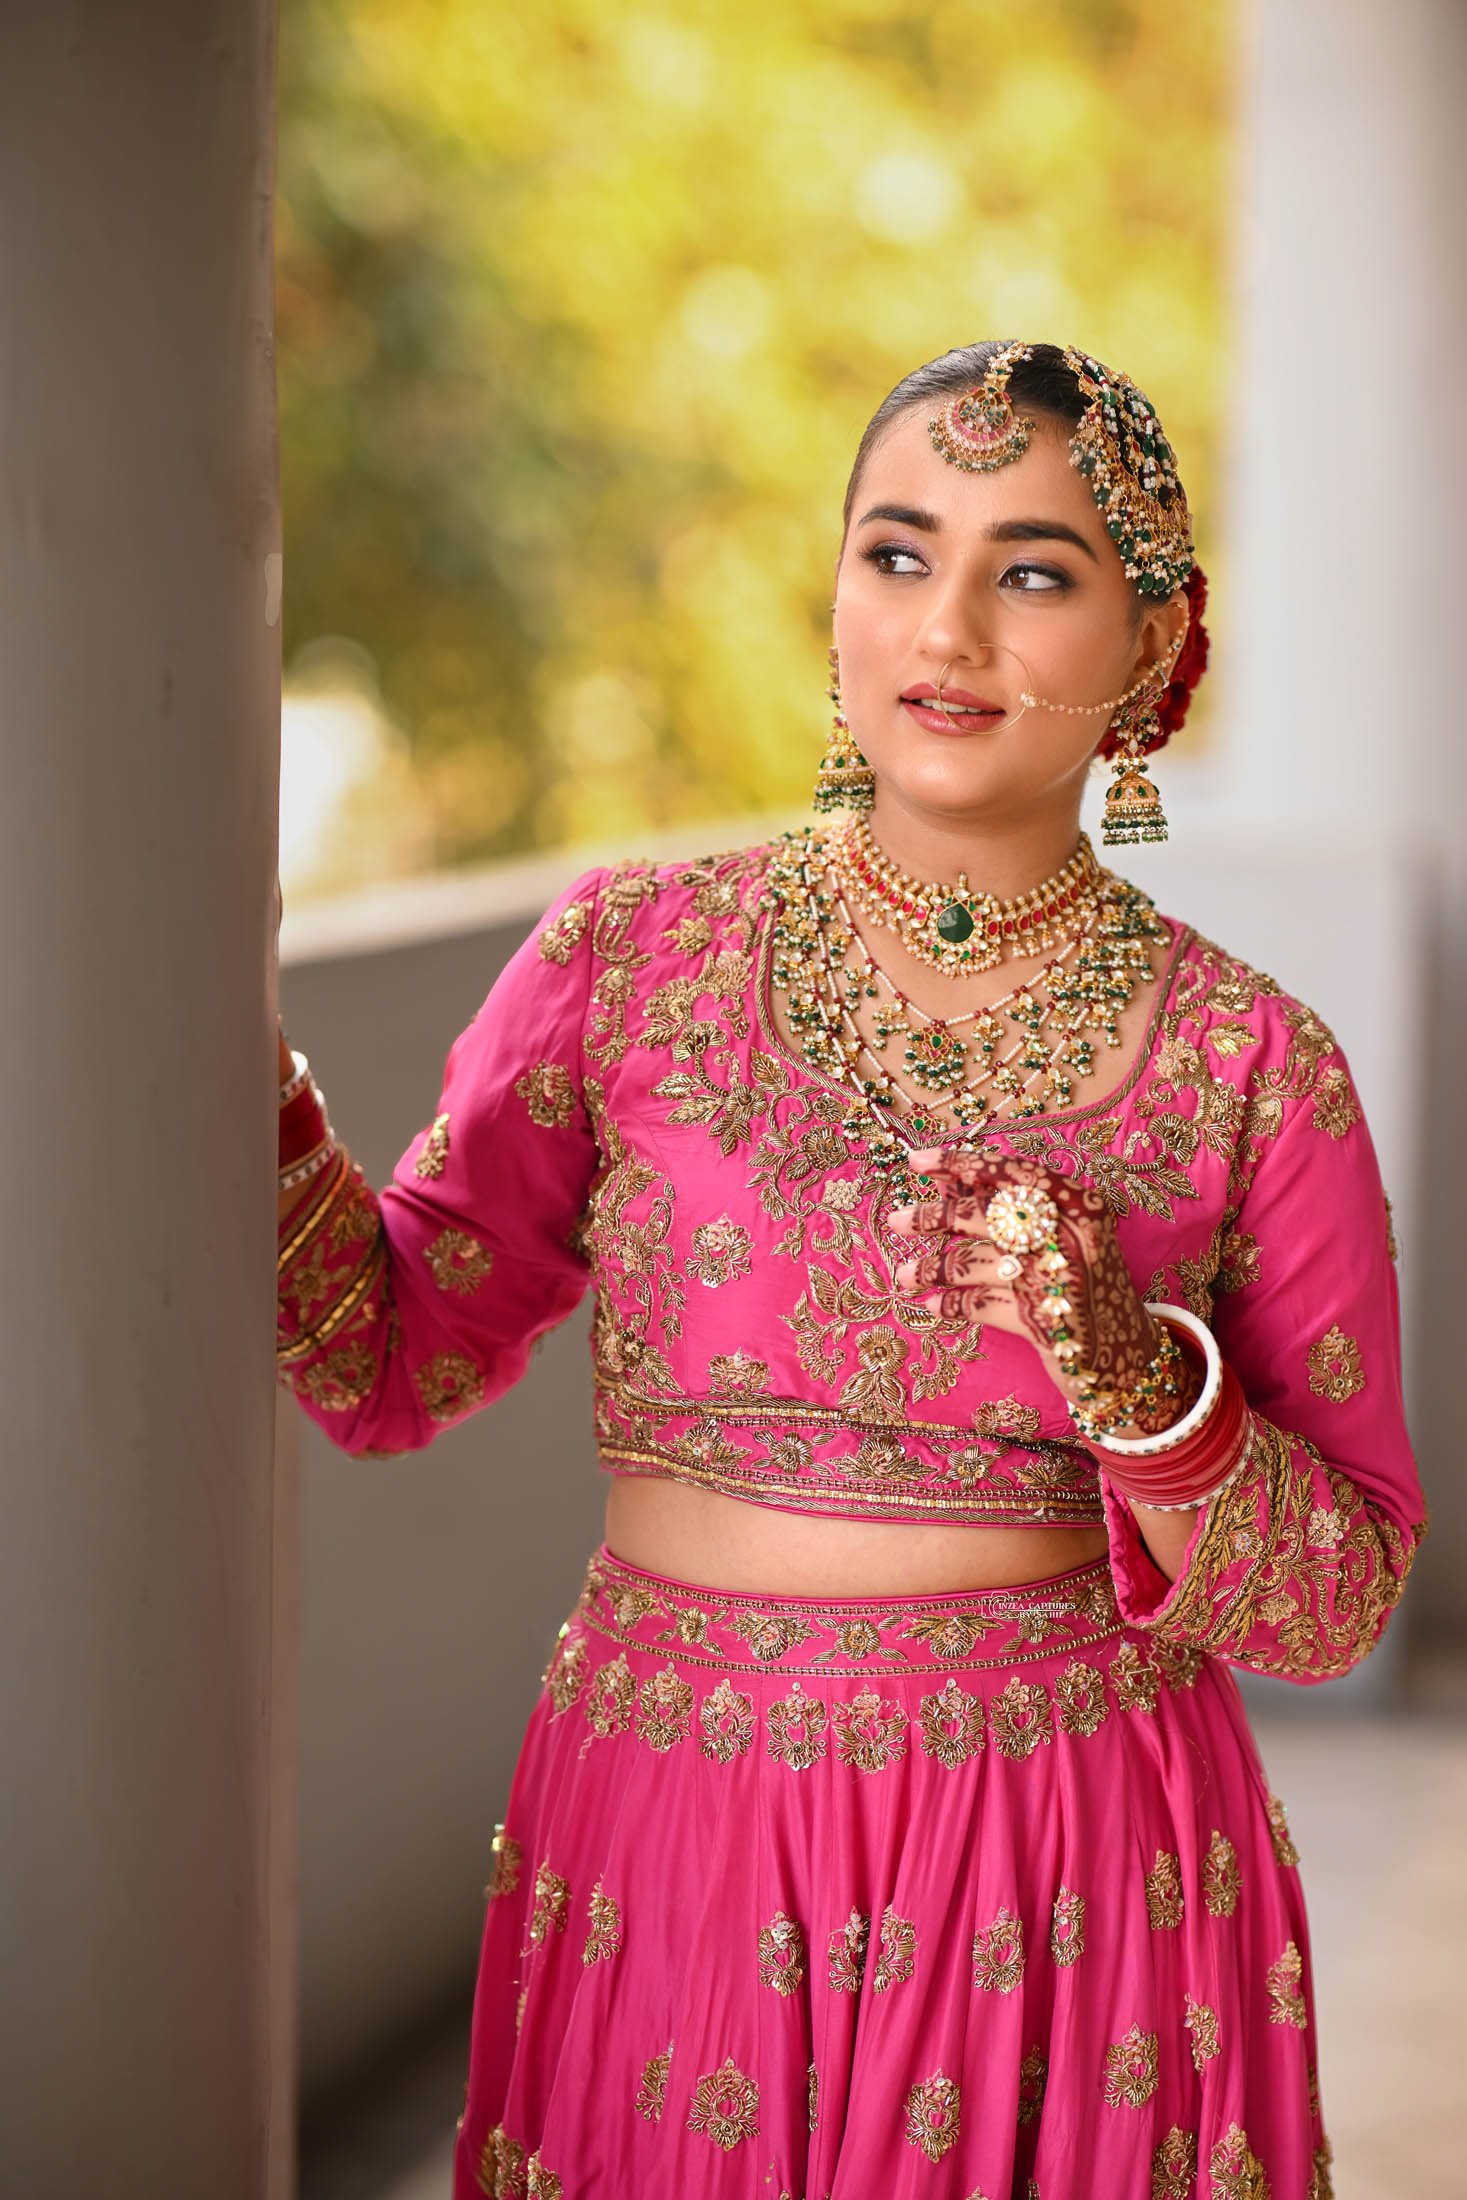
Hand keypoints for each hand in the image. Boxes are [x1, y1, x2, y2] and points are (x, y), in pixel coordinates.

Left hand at [889, 1146, 1159, 1400]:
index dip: (961, 1162)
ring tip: (905, 1276)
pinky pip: (979, 1305)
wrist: (1128, 1359)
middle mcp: (1070, 1236)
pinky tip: (931, 1306)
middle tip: (896, 1220)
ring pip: (973, 1261)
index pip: (1012, 1171)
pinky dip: (950, 1305)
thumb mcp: (1063, 1241)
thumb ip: (1015, 1212)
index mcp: (1079, 1206)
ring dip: (930, 1268)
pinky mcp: (1045, 1321)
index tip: (917, 1161)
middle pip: (984, 1213)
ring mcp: (1058, 1278)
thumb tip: (946, 1184)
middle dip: (933, 1217)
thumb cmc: (1084, 1289)